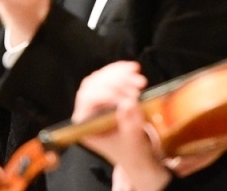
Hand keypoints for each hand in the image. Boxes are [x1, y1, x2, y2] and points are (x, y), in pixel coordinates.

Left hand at [74, 62, 171, 190]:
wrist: (137, 156)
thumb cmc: (132, 152)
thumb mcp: (133, 141)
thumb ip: (130, 124)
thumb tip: (128, 103)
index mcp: (85, 125)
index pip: (87, 99)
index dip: (106, 93)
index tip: (128, 97)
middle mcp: (86, 111)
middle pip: (93, 84)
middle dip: (116, 81)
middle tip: (138, 84)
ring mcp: (95, 101)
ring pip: (101, 77)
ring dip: (121, 74)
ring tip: (141, 80)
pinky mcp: (106, 94)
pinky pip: (109, 76)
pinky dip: (122, 71)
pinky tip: (134, 70)